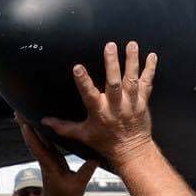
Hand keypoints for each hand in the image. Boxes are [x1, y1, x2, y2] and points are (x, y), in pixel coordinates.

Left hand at [17, 116, 97, 195]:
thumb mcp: (78, 186)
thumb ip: (86, 171)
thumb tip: (96, 157)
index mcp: (50, 166)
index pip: (39, 149)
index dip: (31, 136)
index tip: (24, 123)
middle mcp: (45, 160)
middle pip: (33, 140)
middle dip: (25, 125)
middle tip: (17, 110)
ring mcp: (47, 159)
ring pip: (36, 141)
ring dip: (29, 127)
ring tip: (23, 113)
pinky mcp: (50, 160)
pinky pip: (42, 144)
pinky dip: (37, 133)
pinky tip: (36, 124)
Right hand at [43, 41, 156, 166]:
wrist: (131, 151)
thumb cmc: (105, 142)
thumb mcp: (82, 135)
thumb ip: (63, 127)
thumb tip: (44, 121)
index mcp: (99, 111)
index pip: (89, 94)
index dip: (83, 81)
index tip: (78, 67)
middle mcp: (115, 106)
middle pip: (114, 83)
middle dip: (112, 64)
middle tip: (110, 46)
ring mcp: (131, 103)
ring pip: (132, 80)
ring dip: (132, 61)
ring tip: (131, 44)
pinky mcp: (143, 102)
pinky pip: (147, 83)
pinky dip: (150, 69)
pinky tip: (152, 55)